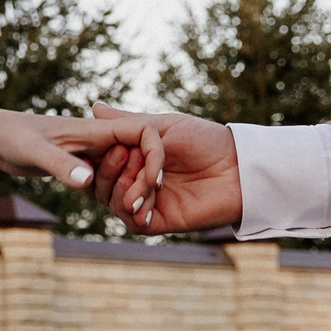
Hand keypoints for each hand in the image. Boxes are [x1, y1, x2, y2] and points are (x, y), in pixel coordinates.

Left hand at [0, 108, 166, 210]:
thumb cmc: (12, 138)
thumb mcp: (34, 152)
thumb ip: (61, 166)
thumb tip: (88, 182)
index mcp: (96, 130)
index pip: (144, 133)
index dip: (154, 156)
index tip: (151, 182)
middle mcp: (99, 139)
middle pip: (142, 155)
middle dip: (147, 180)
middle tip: (141, 210)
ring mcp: (92, 152)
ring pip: (128, 169)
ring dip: (133, 190)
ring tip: (134, 216)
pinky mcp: (82, 165)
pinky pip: (110, 179)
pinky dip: (116, 193)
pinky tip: (116, 211)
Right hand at [86, 105, 240, 233]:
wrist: (236, 164)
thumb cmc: (203, 140)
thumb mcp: (161, 125)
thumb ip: (127, 121)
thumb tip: (94, 108)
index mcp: (133, 160)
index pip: (99, 164)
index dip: (96, 156)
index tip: (106, 142)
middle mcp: (136, 183)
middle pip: (101, 186)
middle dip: (109, 172)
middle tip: (126, 155)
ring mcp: (147, 203)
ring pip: (116, 204)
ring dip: (123, 188)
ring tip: (144, 174)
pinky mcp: (160, 221)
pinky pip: (134, 222)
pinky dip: (133, 210)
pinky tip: (142, 198)